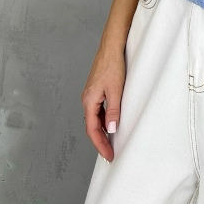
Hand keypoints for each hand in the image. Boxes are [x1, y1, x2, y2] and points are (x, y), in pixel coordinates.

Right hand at [80, 46, 125, 161]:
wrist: (111, 47)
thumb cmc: (112, 65)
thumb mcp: (116, 90)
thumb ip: (113, 111)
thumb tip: (111, 130)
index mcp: (89, 101)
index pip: (92, 130)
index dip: (100, 144)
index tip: (108, 155)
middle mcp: (87, 99)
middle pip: (91, 126)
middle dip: (100, 141)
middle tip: (110, 153)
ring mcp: (91, 95)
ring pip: (95, 118)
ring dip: (102, 131)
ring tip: (111, 143)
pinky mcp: (96, 90)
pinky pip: (98, 110)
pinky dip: (103, 120)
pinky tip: (111, 123)